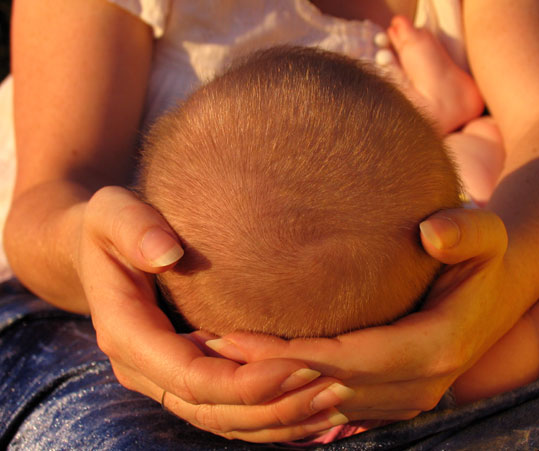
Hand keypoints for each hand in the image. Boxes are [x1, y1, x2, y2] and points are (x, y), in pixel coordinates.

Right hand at [78, 186, 353, 441]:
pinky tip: (307, 407)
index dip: (245, 381)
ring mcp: (161, 376)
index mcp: (126, 334)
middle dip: (271, 405)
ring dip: (275, 418)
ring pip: (220, 420)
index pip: (190, 377)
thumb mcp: (110, 211)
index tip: (301, 365)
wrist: (98, 251)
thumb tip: (165, 253)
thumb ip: (132, 228)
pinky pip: (223, 411)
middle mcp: (142, 367)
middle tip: (331, 386)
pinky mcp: (181, 375)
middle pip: (211, 409)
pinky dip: (264, 415)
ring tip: (331, 401)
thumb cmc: (111, 227)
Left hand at [207, 208, 511, 419]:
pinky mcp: (394, 398)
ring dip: (272, 389)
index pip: (345, 358)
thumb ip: (468, 230)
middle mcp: (419, 385)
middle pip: (326, 388)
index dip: (286, 353)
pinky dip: (293, 394)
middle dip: (264, 375)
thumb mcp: (488, 233)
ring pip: (325, 405)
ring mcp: (407, 398)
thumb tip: (433, 234)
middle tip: (206, 349)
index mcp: (435, 347)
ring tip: (217, 364)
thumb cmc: (482, 257)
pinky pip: (335, 407)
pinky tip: (256, 375)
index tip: (231, 337)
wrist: (497, 294)